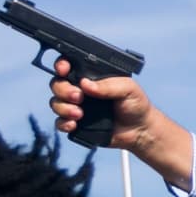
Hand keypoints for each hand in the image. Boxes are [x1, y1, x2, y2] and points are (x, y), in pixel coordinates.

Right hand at [48, 58, 193, 189]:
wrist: (139, 130)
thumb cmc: (136, 104)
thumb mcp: (128, 88)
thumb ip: (108, 85)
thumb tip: (85, 84)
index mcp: (92, 76)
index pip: (69, 65)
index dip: (62, 65)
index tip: (64, 70)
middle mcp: (81, 90)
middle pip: (58, 84)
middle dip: (63, 89)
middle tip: (79, 97)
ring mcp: (77, 107)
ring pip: (56, 102)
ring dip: (63, 107)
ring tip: (79, 114)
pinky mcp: (76, 124)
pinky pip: (60, 122)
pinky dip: (63, 123)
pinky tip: (74, 124)